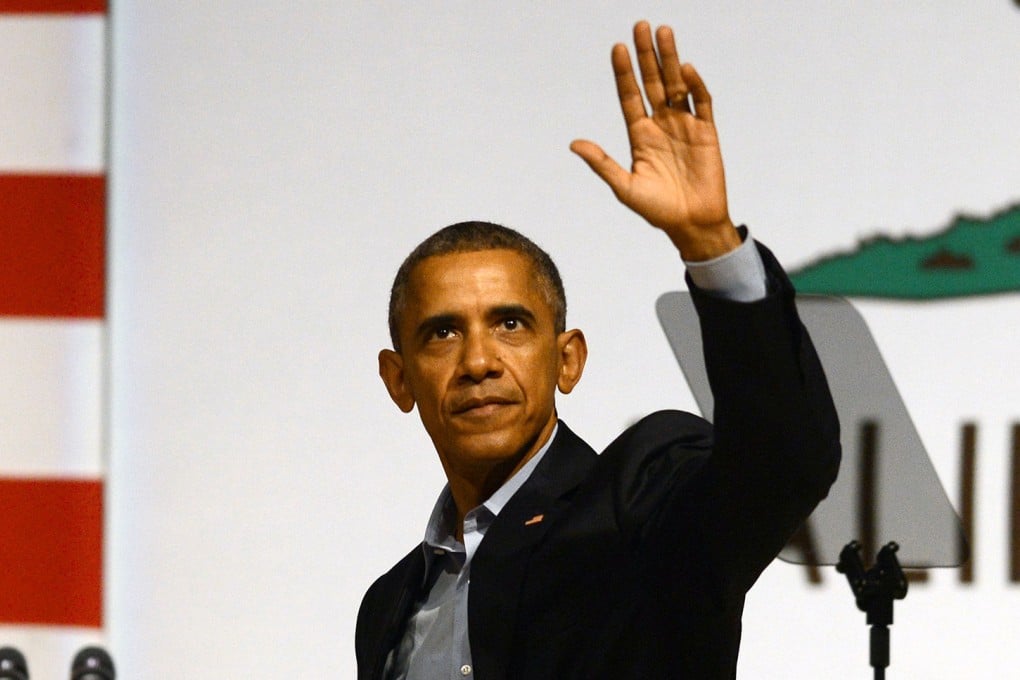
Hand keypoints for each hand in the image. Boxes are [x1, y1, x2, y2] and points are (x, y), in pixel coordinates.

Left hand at [571, 21, 740, 260]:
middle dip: (646, 55)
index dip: (623, 73)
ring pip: (675, 85)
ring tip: (663, 32)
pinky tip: (685, 69)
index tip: (617, 48)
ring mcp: (684, 126)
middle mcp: (661, 125)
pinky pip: (701, 103)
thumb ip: (602, 163)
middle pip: (652, 83)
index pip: (629, 96)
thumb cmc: (657, 210)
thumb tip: (574, 144)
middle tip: (640, 25)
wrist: (692, 224)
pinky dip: (695, 85)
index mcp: (639, 135)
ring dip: (669, 59)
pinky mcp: (707, 132)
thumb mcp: (624, 187)